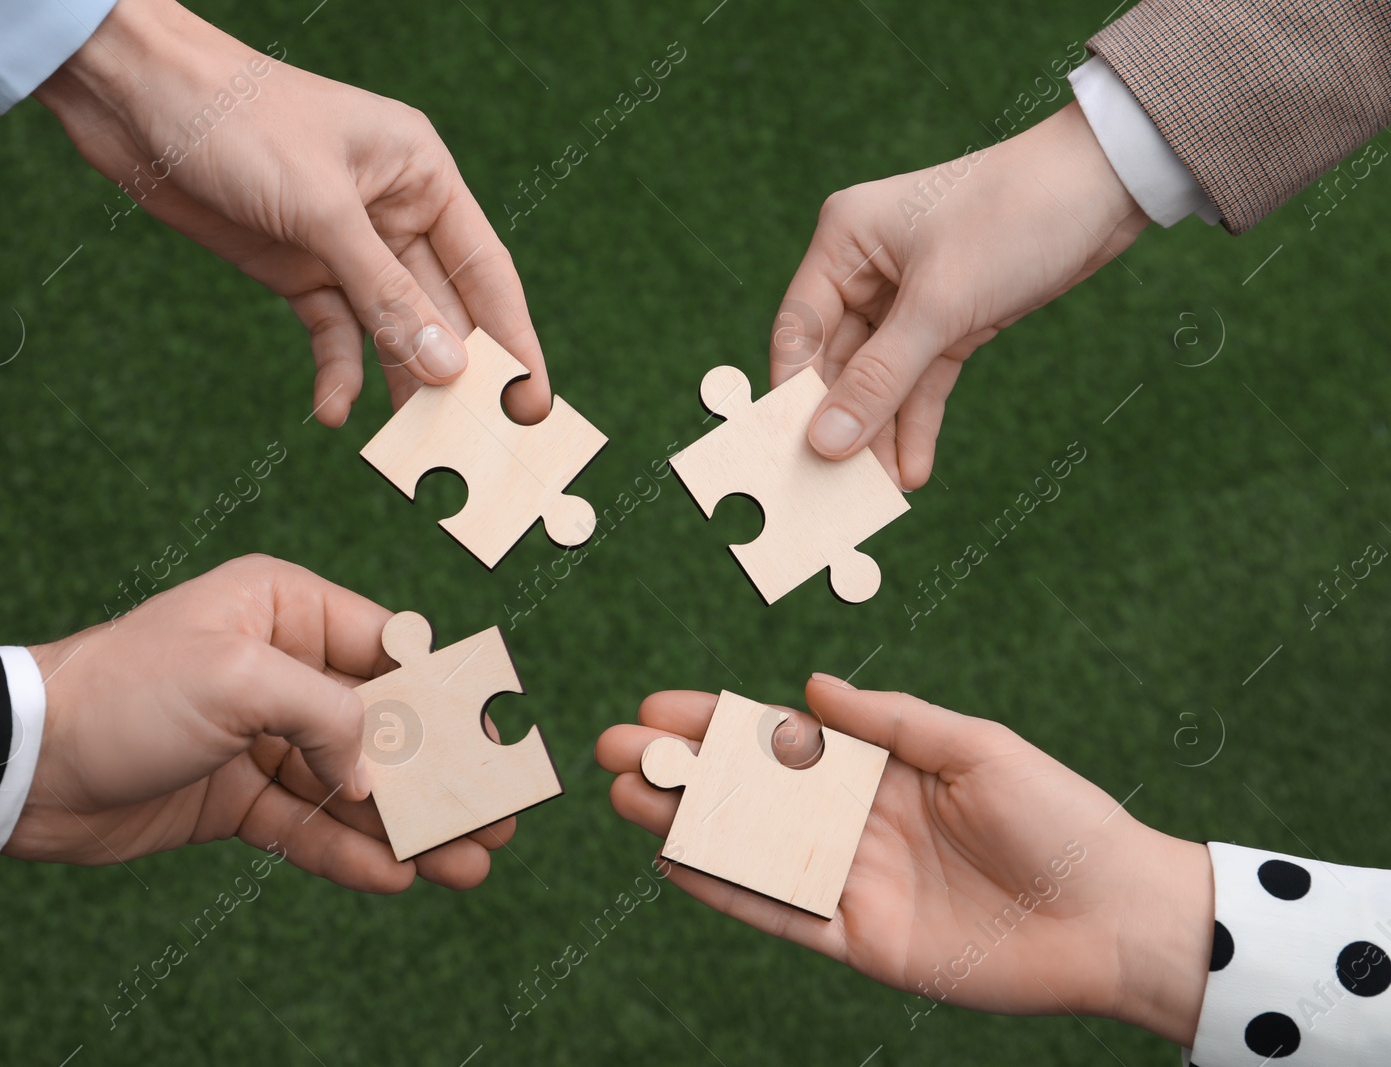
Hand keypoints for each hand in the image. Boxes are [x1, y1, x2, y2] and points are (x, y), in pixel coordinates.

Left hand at [7, 554, 515, 891]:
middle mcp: (279, 667)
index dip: (447, 697)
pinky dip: (348, 851)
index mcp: (284, 608)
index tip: (495, 743)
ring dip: (407, 825)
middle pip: (382, 724)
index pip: (389, 649)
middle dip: (441, 775)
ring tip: (466, 865)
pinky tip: (395, 878)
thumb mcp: (238, 680)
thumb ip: (329, 715)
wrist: (23, 764)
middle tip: (497, 819)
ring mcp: (260, 734)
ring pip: (352, 783)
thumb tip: (379, 772)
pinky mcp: (236, 794)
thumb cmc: (126, 690)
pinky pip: (307, 824)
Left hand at [34, 0, 550, 428]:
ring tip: (411, 448)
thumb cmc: (238, 121)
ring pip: (390, 331)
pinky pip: (333, 334)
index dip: (514, 340)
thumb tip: (447, 367)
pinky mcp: (297, 271)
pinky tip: (332, 411)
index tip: (532, 403)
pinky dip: (336, 373)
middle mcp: (394, 213)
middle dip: (457, 375)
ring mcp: (344, 248)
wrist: (134, 100)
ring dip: (400, 385)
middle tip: (474, 444)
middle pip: (443, 310)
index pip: (486, 272)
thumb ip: (384, 293)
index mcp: (422, 176)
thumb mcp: (321, 210)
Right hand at [596, 676, 1211, 1043]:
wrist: (1113, 915)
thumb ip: (892, 721)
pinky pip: (779, 913)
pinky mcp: (861, 941)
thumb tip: (812, 687)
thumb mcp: (977, 748)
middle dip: (681, 771)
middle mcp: (855, 823)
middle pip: (747, 793)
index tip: (656, 706)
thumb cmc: (1060, 817)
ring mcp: (853, 882)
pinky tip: (676, 863)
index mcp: (881, 769)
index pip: (780, 740)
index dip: (716, 723)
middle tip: (613, 750)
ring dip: (686, 825)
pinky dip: (726, 890)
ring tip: (625, 800)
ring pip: (750, 849)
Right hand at [771, 102, 1149, 487]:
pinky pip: (919, 381)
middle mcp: (865, 269)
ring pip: (879, 379)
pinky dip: (916, 421)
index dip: (795, 397)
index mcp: (844, 242)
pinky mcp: (948, 318)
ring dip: (880, 433)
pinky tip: (913, 468)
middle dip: (843, 424)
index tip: (793, 457)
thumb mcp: (942, 305)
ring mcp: (906, 296)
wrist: (1107, 187)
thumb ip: (879, 378)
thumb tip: (825, 443)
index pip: (798, 333)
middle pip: (836, 364)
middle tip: (840, 489)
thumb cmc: (1014, 216)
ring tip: (880, 491)